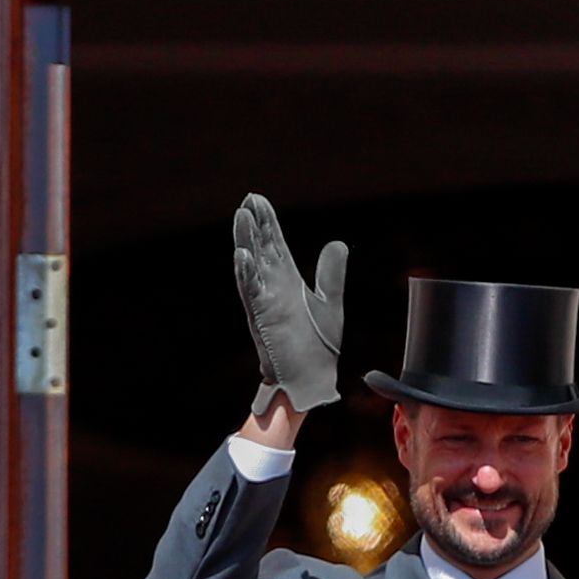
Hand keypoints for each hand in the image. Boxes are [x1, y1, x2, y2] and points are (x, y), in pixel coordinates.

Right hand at [232, 195, 345, 416]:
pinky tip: (242, 254)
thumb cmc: (318, 346)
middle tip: (248, 199)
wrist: (312, 379)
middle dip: (255, 224)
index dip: (267, 223)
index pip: (275, 245)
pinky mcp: (263, 317)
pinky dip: (246, 273)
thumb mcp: (330, 302)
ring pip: (251, 265)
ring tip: (241, 216)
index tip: (258, 200)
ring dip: (245, 241)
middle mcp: (273, 287)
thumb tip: (336, 242)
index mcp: (288, 282)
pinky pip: (251, 292)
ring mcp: (266, 301)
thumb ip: (331, 273)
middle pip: (261, 248)